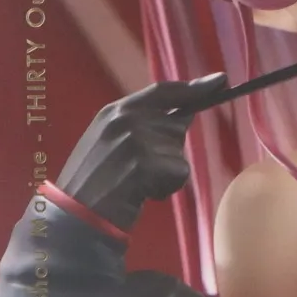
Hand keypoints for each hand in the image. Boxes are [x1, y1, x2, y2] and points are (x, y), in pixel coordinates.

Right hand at [54, 75, 227, 231]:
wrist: (76, 215)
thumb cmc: (93, 182)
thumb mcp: (108, 141)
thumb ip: (139, 125)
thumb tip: (182, 117)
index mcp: (114, 111)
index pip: (163, 91)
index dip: (195, 87)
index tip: (221, 81)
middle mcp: (126, 119)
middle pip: (176, 124)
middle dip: (169, 149)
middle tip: (141, 170)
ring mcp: (136, 140)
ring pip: (179, 152)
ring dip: (167, 172)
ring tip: (136, 183)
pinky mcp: (146, 163)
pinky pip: (180, 173)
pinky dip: (167, 188)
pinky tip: (141, 194)